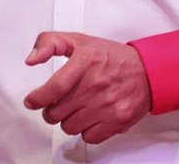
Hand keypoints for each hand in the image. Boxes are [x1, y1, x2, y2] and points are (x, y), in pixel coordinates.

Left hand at [23, 32, 150, 143]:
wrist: (147, 71)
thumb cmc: (111, 57)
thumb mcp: (78, 40)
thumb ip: (49, 43)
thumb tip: (31, 59)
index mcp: (86, 62)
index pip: (56, 87)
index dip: (38, 98)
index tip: (32, 101)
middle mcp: (97, 85)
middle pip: (57, 112)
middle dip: (51, 109)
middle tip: (56, 103)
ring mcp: (108, 105)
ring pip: (70, 127)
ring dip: (67, 120)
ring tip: (75, 108)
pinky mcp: (118, 121)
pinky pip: (88, 137)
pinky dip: (85, 130)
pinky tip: (89, 117)